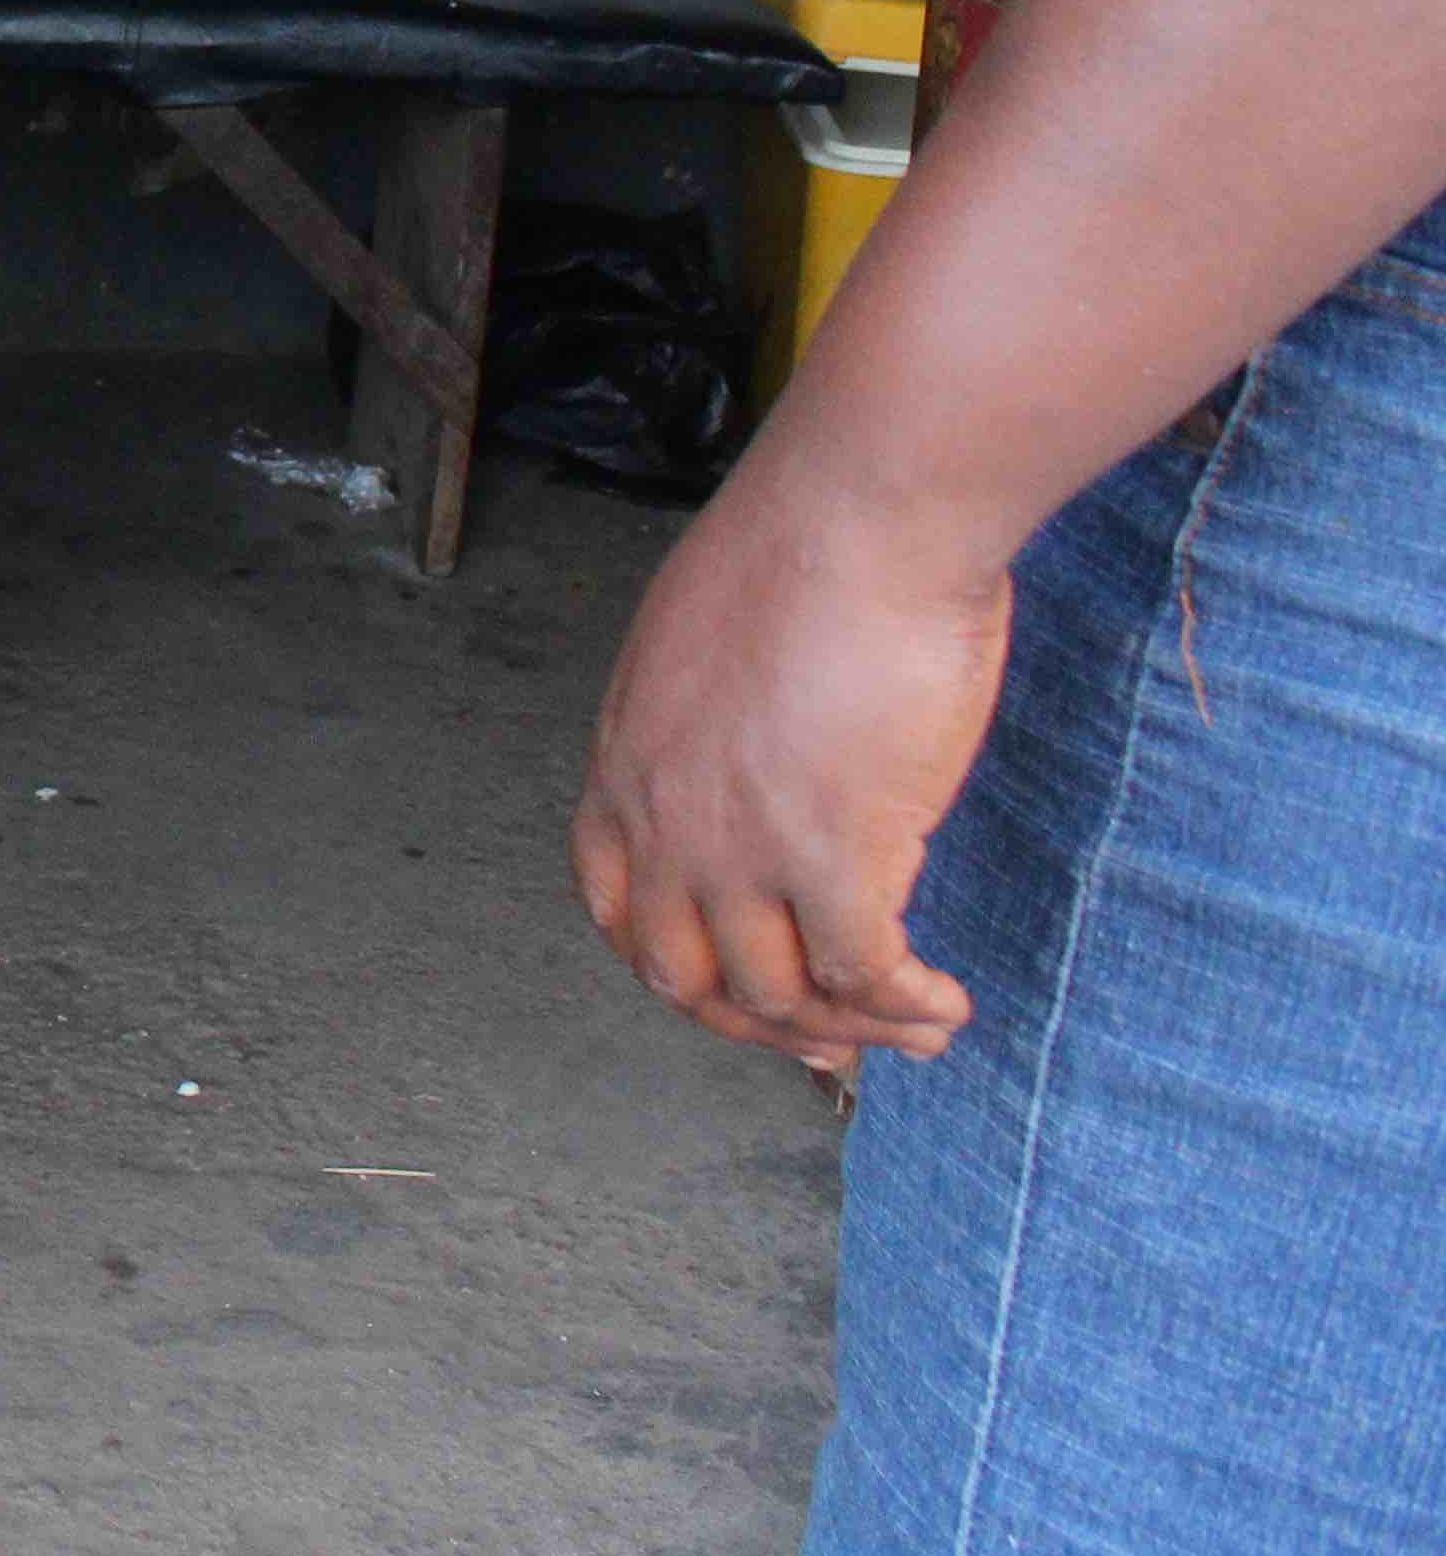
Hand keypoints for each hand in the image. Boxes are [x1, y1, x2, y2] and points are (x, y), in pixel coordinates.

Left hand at [567, 453, 1008, 1072]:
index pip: (613, 903)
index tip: (734, 984)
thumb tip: (757, 759)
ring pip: (778, 994)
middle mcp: (665, 817)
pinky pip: (863, 976)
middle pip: (683, 974)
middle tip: (826, 1040)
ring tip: (914, 1025)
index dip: (672, 961)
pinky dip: (906, 1009)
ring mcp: (740, 845)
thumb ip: (710, 720)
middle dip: (756, 1024)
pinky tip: (942, 1003)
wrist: (860, 515)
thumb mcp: (704, 640)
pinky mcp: (833, 855)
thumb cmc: (805, 548)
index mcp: (627, 760)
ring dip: (850, 1030)